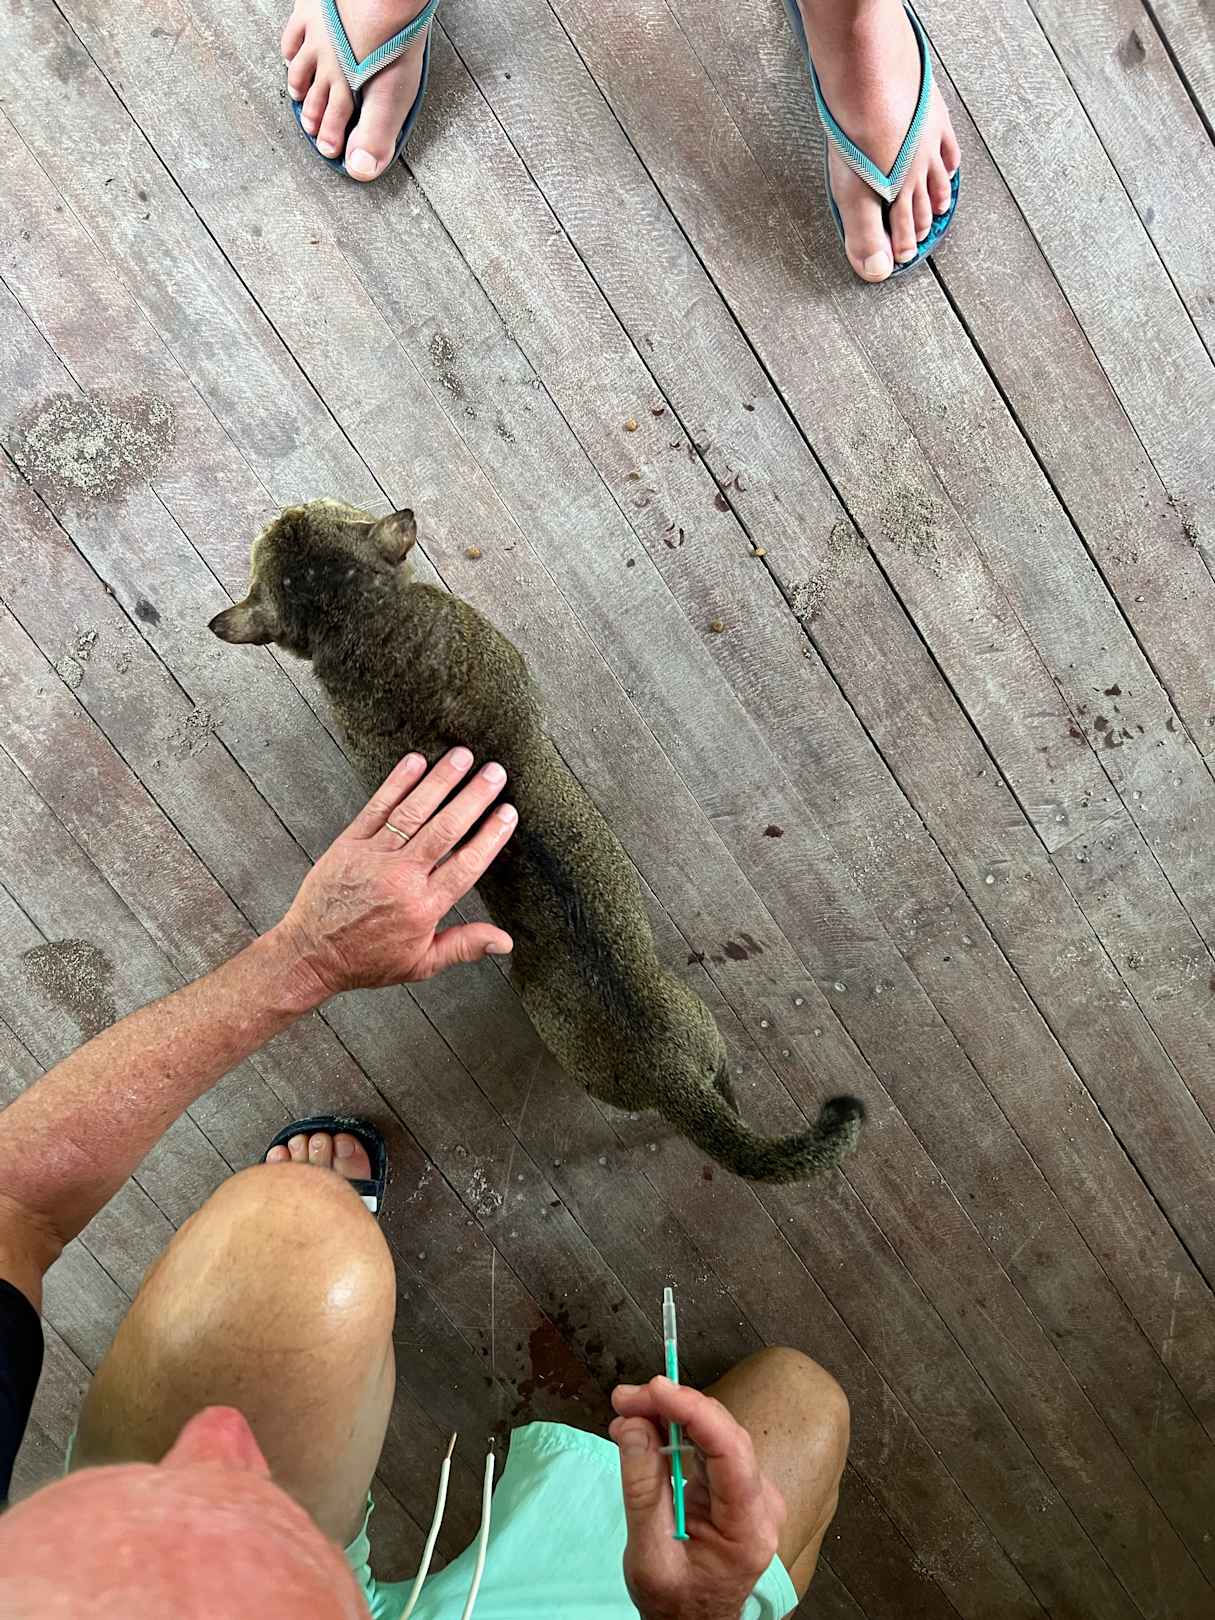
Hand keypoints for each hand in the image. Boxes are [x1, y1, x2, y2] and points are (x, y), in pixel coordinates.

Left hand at [271, 749, 516, 1002]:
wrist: (311, 954)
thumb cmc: (369, 960)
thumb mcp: (421, 963)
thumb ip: (464, 946)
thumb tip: (505, 942)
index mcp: (423, 907)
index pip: (466, 864)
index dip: (490, 836)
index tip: (508, 813)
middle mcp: (401, 878)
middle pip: (445, 830)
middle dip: (473, 798)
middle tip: (495, 773)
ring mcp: (373, 857)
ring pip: (413, 812)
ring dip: (440, 781)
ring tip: (463, 756)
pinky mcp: (349, 844)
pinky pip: (376, 808)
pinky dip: (396, 783)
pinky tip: (415, 762)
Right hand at [611, 1377, 785, 1619]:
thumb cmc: (674, 1602)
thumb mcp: (649, 1555)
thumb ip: (642, 1489)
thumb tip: (633, 1424)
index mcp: (749, 1528)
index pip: (731, 1452)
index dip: (694, 1411)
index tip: (654, 1389)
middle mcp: (762, 1504)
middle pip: (724, 1434)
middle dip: (674, 1407)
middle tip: (626, 1399)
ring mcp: (752, 1493)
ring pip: (715, 1433)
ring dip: (671, 1415)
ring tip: (629, 1409)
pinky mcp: (736, 1487)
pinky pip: (708, 1445)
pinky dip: (676, 1431)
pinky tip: (647, 1425)